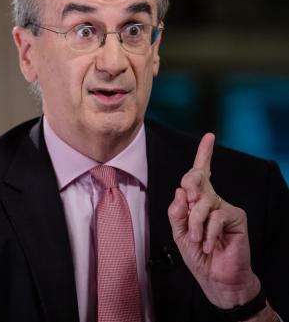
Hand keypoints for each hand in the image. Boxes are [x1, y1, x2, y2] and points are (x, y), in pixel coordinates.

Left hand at [167, 133, 260, 308]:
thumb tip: (180, 190)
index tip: (210, 136)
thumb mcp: (179, 233)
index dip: (204, 154)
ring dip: (195, 224)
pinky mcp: (236, 217)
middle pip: (197, 179)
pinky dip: (209, 232)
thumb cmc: (197, 255)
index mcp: (197, 201)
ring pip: (202, 203)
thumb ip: (177, 212)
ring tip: (199, 241)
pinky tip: (210, 246)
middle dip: (190, 187)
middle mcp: (212, 200)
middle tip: (190, 202)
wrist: (217, 278)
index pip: (200, 174)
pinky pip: (216, 216)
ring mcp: (225, 207)